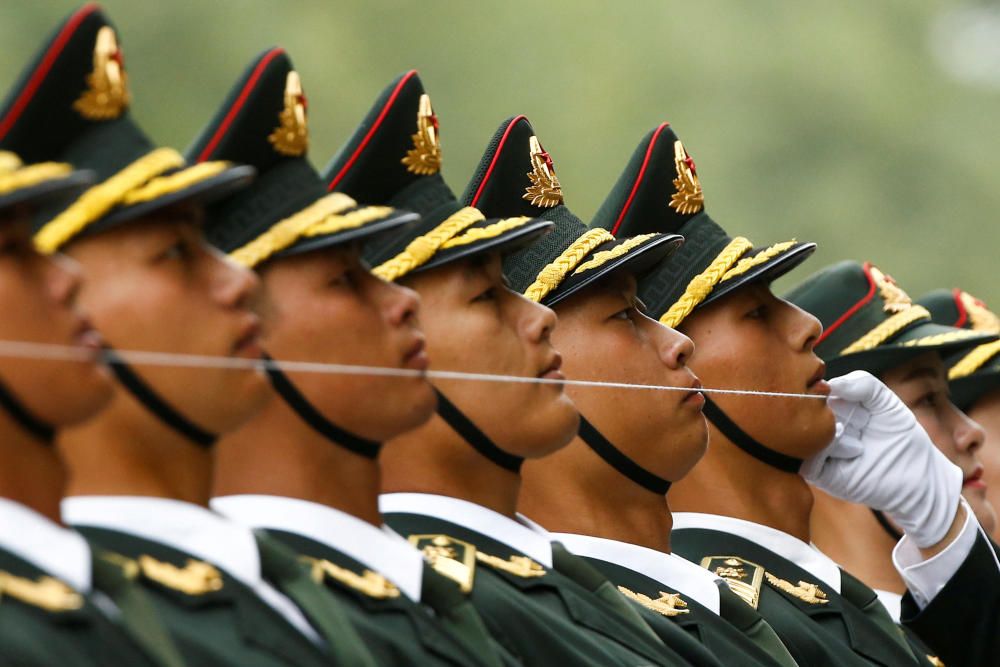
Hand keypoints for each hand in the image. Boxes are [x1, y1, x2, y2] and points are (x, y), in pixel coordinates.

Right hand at [800, 370, 961, 547]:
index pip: (810, 390)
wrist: (917, 474)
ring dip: (832, 427)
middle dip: (834, 408)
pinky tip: (851, 445)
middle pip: (806, 409)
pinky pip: (807, 456)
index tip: (851, 394)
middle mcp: (814, 428)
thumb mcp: (884, 399)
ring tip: (861, 434)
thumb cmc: (899, 435)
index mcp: (825, 409)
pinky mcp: (818, 473)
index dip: (829, 389)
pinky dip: (828, 445)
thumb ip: (862, 382)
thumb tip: (829, 384)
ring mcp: (813, 450)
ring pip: (804, 431)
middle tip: (863, 418)